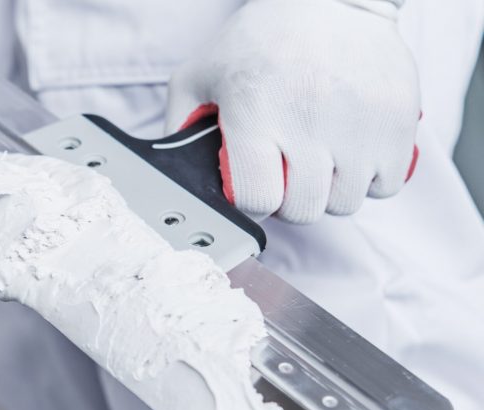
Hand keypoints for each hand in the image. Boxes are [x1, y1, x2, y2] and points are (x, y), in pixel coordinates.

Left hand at [165, 0, 419, 222]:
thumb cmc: (258, 39)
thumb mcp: (200, 73)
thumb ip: (179, 124)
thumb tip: (172, 173)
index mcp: (254, 112)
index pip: (257, 200)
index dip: (254, 200)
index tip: (255, 184)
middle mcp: (308, 121)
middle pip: (303, 210)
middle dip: (290, 199)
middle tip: (287, 171)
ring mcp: (359, 122)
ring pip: (345, 202)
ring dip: (330, 191)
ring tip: (320, 158)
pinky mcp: (398, 118)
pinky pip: (387, 184)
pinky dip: (371, 178)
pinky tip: (353, 152)